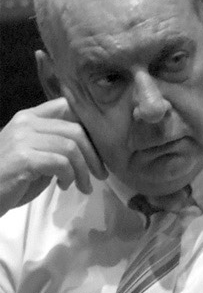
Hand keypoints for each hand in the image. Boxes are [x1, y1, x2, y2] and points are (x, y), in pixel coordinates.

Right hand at [0, 99, 105, 215]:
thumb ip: (56, 146)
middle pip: (76, 129)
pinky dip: (69, 176)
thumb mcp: (37, 156)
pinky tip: (64, 186)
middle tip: (100, 175)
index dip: (90, 125)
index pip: (66, 106)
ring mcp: (22, 138)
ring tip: (83, 186)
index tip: (100, 147)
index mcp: (29, 118)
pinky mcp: (23, 157)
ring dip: (83, 170)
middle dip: (94, 155)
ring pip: (71, 147)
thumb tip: (90, 149)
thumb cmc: (11, 179)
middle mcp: (26, 122)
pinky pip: (60, 162)